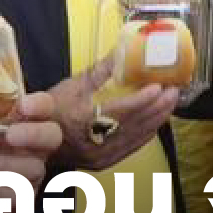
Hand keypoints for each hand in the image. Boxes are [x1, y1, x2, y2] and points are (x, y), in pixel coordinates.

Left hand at [0, 85, 63, 185]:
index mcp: (28, 119)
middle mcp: (37, 144)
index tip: (22, 106)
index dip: (38, 105)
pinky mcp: (23, 195)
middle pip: (52, 136)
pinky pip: (20, 194)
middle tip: (10, 135)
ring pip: (35, 167)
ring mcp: (33, 170)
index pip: (45, 106)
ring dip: (5, 164)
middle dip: (33, 134)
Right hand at [53, 54, 178, 170]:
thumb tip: (123, 50)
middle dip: (158, 106)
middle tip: (174, 90)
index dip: (141, 99)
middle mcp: (93, 142)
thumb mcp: (72, 86)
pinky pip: (133, 148)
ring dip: (157, 119)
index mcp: (81, 120)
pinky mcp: (105, 163)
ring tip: (172, 101)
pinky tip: (159, 121)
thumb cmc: (53, 110)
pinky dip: (148, 133)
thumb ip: (100, 71)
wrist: (37, 143)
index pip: (119, 111)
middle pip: (133, 124)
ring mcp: (100, 156)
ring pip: (137, 137)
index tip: (159, 86)